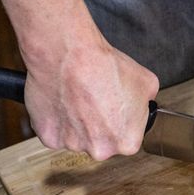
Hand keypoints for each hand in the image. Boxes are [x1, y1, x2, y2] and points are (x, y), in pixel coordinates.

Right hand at [0, 0, 158, 159]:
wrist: (66, 46)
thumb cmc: (105, 60)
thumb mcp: (144, 77)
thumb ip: (149, 97)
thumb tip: (149, 100)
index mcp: (126, 139)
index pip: (131, 141)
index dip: (125, 122)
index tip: (118, 108)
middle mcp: (99, 147)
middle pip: (102, 142)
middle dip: (101, 122)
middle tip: (97, 98)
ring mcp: (70, 141)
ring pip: (76, 135)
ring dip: (78, 119)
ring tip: (79, 93)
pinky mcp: (44, 132)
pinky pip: (54, 129)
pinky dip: (56, 115)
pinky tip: (61, 96)